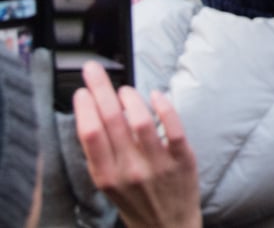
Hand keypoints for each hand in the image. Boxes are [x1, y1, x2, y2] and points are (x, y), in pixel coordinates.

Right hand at [73, 61, 201, 227]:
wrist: (168, 226)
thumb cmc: (136, 200)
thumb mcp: (109, 183)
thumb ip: (103, 153)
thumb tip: (99, 113)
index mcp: (107, 176)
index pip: (90, 135)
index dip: (84, 109)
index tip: (81, 91)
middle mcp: (130, 170)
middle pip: (112, 121)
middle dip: (100, 90)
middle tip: (94, 70)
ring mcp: (158, 164)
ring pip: (141, 122)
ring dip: (131, 98)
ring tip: (125, 89)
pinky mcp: (183, 159)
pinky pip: (173, 128)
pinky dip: (164, 107)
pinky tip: (156, 95)